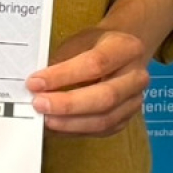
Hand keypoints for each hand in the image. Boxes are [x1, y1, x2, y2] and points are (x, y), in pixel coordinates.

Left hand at [27, 27, 153, 134]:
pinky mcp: (127, 119)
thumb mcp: (80, 41)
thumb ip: (62, 61)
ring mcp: (135, 101)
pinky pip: (102, 131)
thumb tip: (36, 85)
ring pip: (105, 120)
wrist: (123, 54)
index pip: (95, 64)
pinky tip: (57, 127)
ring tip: (46, 119)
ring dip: (71, 123)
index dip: (63, 75)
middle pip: (105, 97)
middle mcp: (137, 77)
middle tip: (39, 104)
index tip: (35, 82)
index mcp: (126, 48)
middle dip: (68, 104)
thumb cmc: (96, 45)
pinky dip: (76, 131)